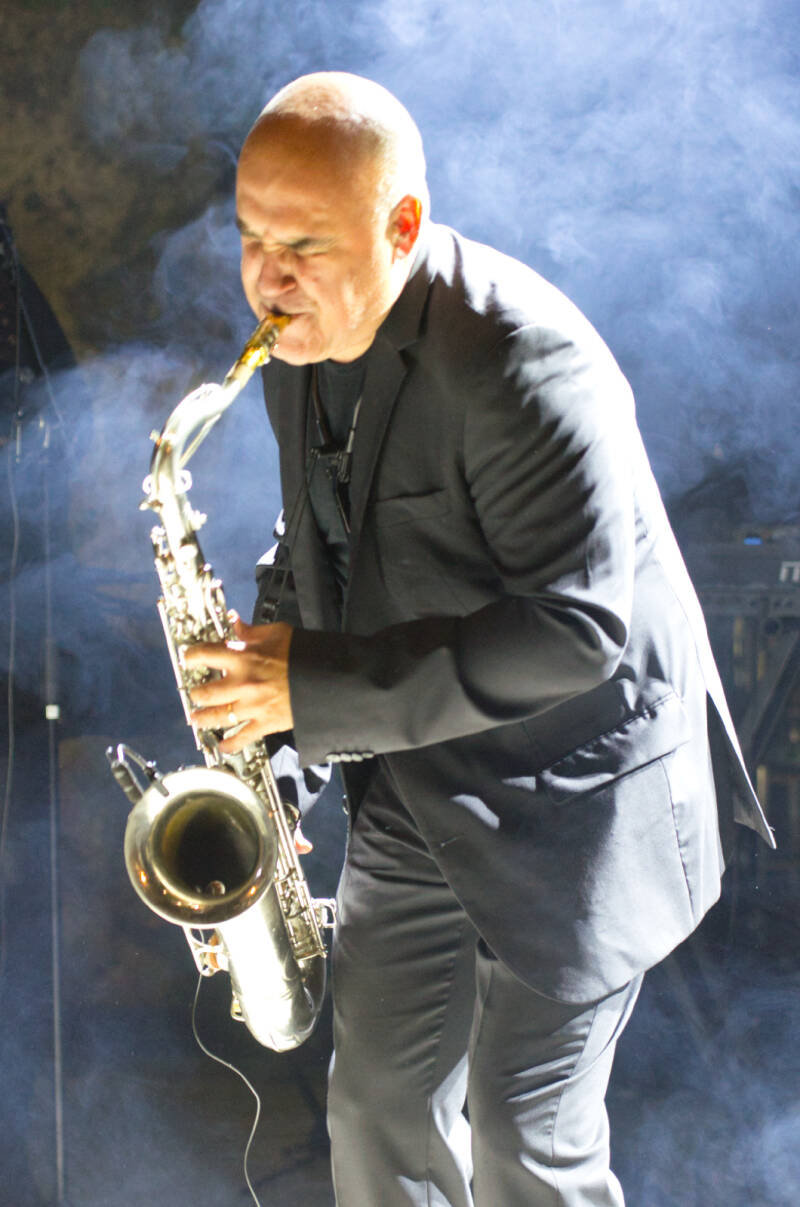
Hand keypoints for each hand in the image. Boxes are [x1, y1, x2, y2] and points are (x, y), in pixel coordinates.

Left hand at [184, 613, 293, 753]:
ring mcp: (252, 706)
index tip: (188, 658)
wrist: (327, 678)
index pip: (205, 655)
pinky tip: (223, 745)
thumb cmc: (303, 653)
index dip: (191, 656)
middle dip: (196, 694)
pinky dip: (231, 744)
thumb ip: (251, 631)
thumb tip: (235, 624)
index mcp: (243, 659)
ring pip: (217, 717)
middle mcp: (242, 684)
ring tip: (196, 719)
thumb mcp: (277, 633)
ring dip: (203, 719)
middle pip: (205, 692)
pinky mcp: (265, 723)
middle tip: (194, 694)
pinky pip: (242, 737)